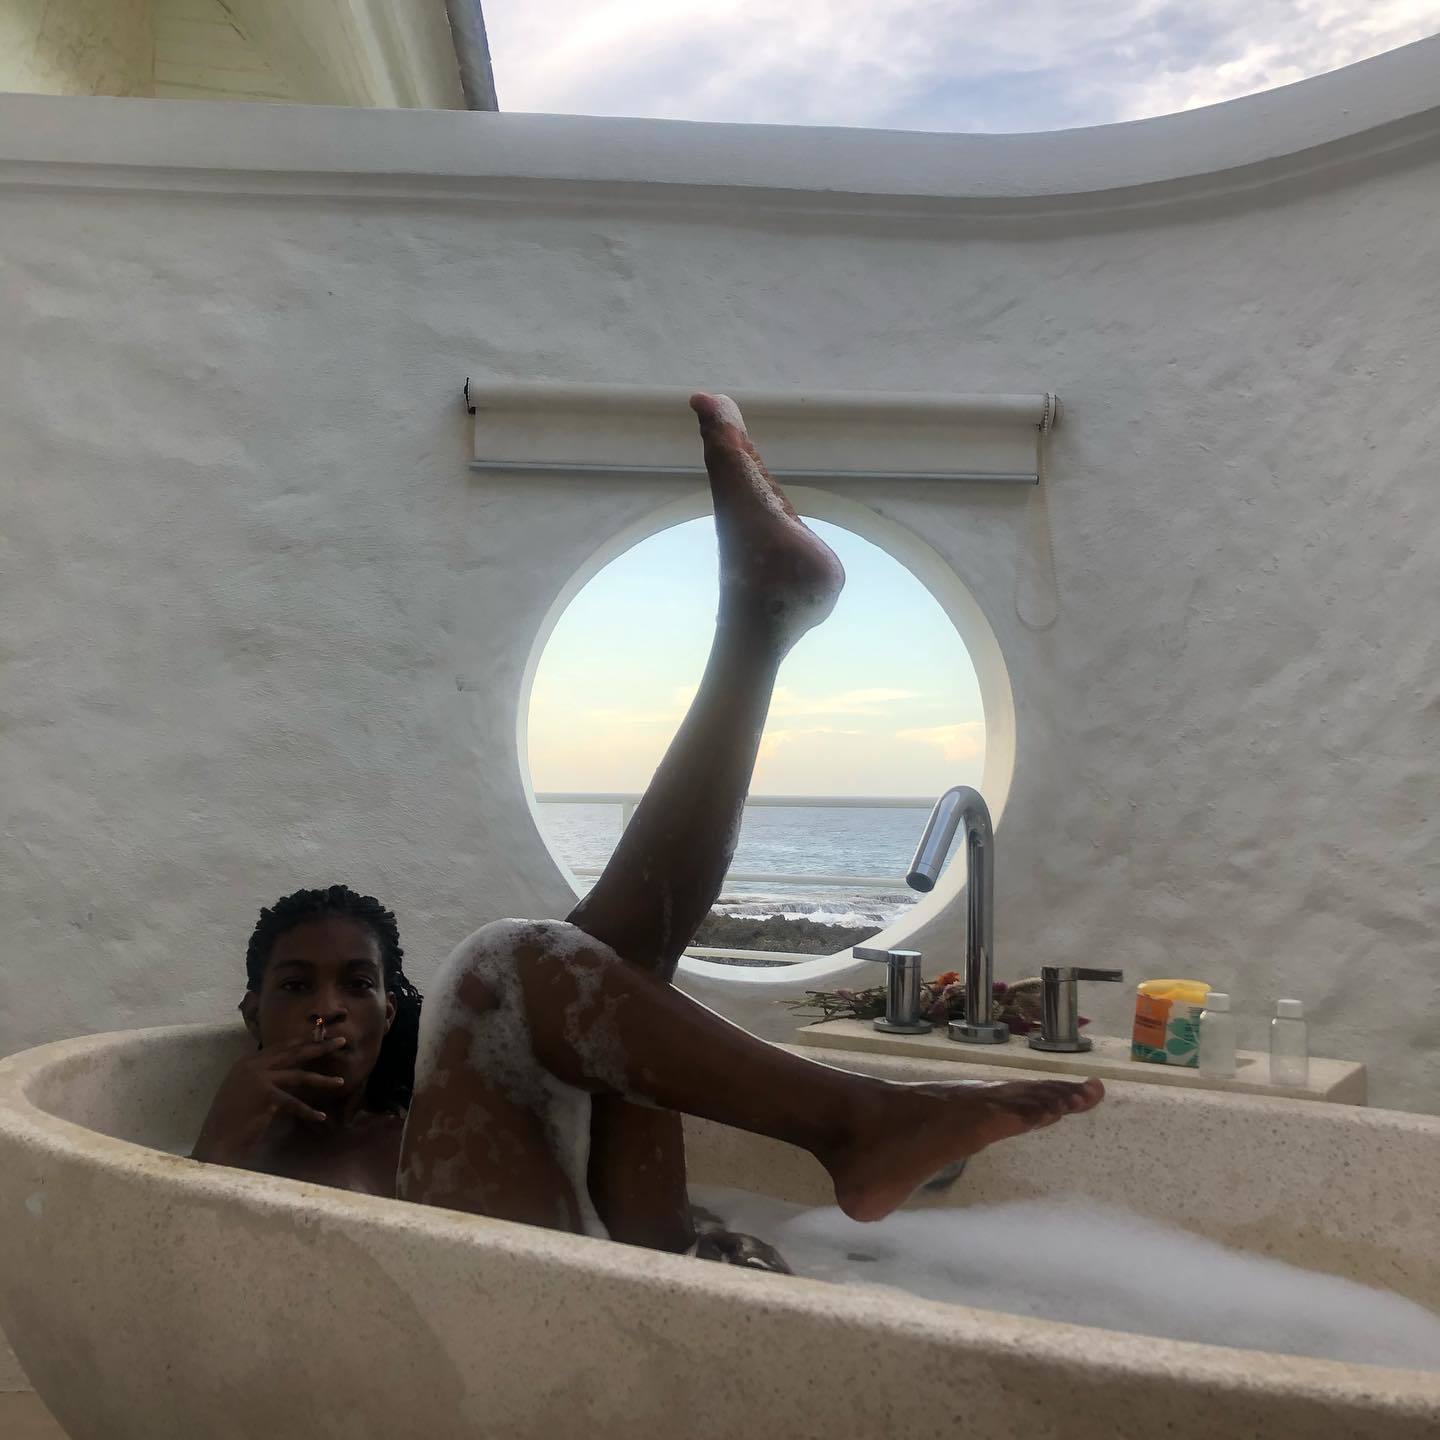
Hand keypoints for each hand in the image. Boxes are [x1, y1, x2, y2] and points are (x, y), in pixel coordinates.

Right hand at [191, 1037, 347, 1166]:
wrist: (217, 1140)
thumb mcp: (245, 1090)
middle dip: (320, 1047)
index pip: (282, 1047)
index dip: (304, 1041)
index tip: (322, 1037)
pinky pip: (294, 1103)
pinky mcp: (265, 1096)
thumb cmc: (232, 1119)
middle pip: (294, 1053)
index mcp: (247, 1062)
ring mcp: (258, 1079)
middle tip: (342, 1042)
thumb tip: (291, 1071)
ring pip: (299, 1076)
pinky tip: (321, 1116)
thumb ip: (264, 1077)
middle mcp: (252, 1065)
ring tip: (340, 1082)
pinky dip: (308, 1111)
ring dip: (322, 1080)